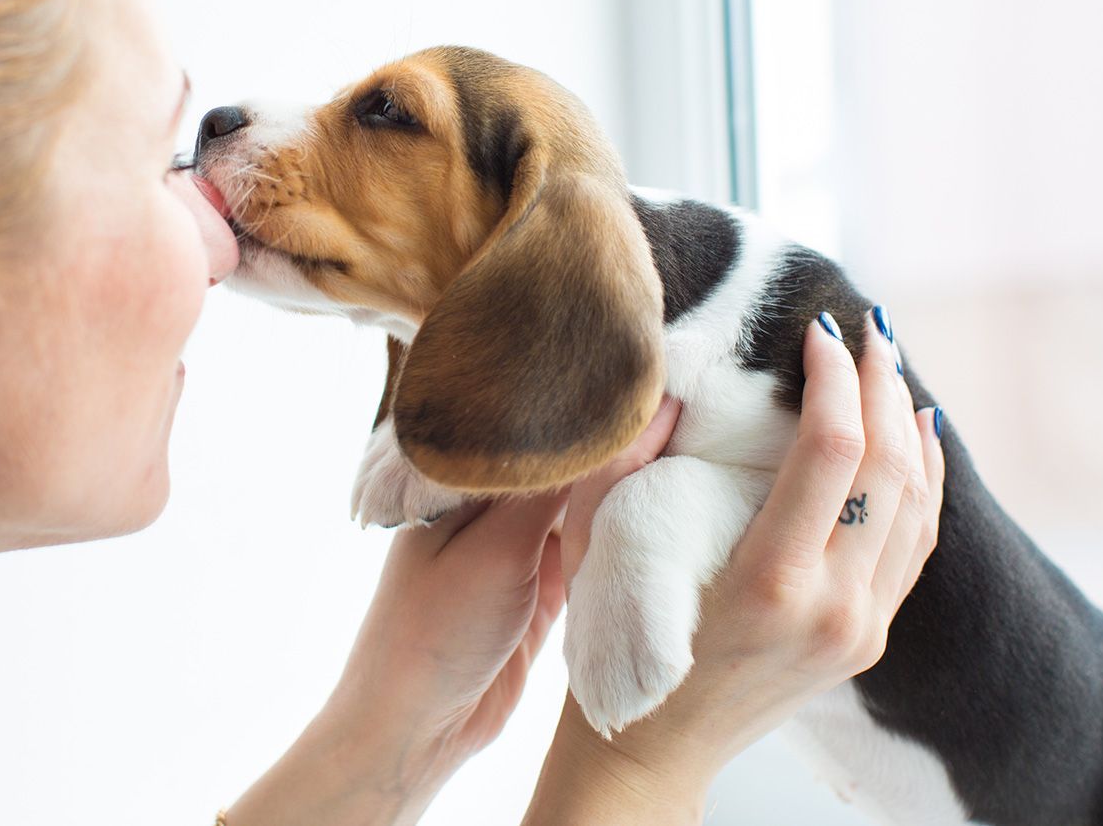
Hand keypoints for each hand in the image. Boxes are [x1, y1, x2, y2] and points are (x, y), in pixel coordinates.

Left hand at [225, 398, 680, 825]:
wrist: (415, 729)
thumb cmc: (433, 634)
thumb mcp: (497, 551)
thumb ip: (552, 488)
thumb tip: (607, 419)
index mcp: (457, 477)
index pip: (534, 422)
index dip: (589, 401)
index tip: (648, 373)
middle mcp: (487, 503)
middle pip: (564, 459)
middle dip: (617, 439)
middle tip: (686, 404)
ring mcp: (515, 545)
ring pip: (582, 502)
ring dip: (624, 487)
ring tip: (688, 444)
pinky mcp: (541, 587)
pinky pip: (589, 547)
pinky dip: (620, 535)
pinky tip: (665, 508)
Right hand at [526, 309, 943, 822]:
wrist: (649, 752)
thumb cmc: (610, 643)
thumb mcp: (594, 546)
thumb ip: (624, 461)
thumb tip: (670, 383)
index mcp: (769, 581)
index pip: (832, 452)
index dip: (833, 377)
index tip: (819, 327)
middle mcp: (832, 606)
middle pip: (890, 467)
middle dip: (883, 383)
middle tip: (869, 325)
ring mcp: (861, 628)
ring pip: (918, 504)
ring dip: (911, 425)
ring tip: (893, 365)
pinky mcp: (869, 638)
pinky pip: (917, 543)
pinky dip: (924, 480)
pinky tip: (916, 437)